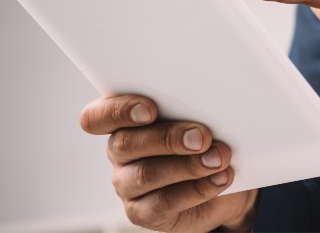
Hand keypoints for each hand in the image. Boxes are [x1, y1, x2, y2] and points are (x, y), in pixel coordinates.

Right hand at [80, 95, 256, 231]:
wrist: (223, 175)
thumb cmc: (205, 136)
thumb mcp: (199, 116)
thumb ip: (192, 109)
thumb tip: (209, 108)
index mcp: (123, 121)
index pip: (96, 117)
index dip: (118, 111)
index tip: (150, 110)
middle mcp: (119, 152)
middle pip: (126, 143)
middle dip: (168, 138)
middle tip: (202, 137)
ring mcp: (128, 185)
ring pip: (147, 174)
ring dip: (188, 165)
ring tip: (218, 158)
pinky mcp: (144, 212)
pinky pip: (165, 203)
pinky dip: (198, 189)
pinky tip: (220, 178)